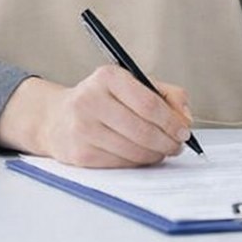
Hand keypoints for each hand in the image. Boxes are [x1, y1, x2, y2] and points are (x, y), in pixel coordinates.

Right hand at [35, 66, 193, 167]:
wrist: (57, 118)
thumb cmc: (102, 101)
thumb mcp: (130, 84)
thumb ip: (164, 94)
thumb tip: (185, 118)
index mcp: (107, 77)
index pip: (148, 102)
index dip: (171, 121)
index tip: (183, 130)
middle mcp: (90, 100)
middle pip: (142, 130)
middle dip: (167, 142)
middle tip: (176, 145)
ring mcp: (82, 128)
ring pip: (133, 150)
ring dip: (154, 155)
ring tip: (160, 151)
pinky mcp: (79, 153)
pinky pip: (120, 164)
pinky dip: (136, 163)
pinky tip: (139, 156)